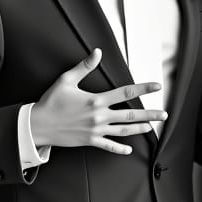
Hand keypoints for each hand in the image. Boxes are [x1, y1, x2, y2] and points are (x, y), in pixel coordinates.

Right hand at [29, 49, 166, 154]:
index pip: (126, 93)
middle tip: (164, 114)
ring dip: (140, 129)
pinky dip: (119, 148)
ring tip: (152, 127)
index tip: (157, 86)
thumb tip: (97, 52)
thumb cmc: (50, 102)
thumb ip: (84, 66)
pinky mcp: (89, 141)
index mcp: (96, 100)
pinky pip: (108, 146)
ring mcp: (96, 130)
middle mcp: (99, 116)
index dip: (144, 88)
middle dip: (150, 114)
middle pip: (130, 115)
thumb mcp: (66, 80)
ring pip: (123, 130)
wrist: (36, 125)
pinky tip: (129, 149)